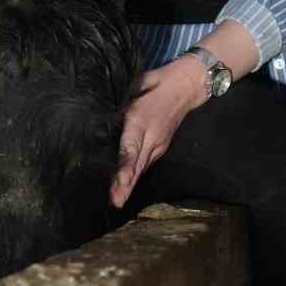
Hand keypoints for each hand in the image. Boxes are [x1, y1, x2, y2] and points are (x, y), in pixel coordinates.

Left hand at [109, 58, 206, 207]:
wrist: (185, 87)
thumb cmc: (155, 83)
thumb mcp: (135, 87)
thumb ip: (119, 103)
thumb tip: (100, 112)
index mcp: (140, 121)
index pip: (130, 148)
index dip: (125, 167)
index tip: (120, 182)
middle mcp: (151, 137)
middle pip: (137, 164)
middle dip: (126, 184)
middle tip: (116, 202)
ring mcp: (159, 143)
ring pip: (142, 167)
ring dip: (130, 184)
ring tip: (118, 199)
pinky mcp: (162, 146)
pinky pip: (146, 163)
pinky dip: (136, 175)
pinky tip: (126, 186)